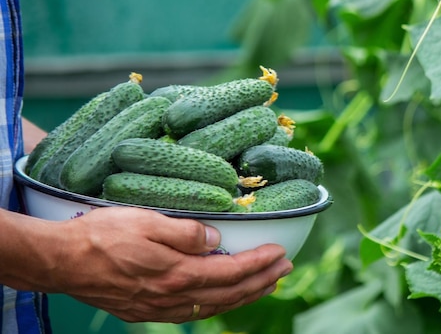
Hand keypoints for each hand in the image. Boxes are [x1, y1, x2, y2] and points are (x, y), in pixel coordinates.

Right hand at [52, 207, 292, 322]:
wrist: (61, 261)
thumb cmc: (101, 236)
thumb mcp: (146, 222)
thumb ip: (185, 232)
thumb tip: (216, 240)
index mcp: (177, 273)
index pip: (232, 272)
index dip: (260, 264)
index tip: (281, 253)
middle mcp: (172, 297)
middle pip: (229, 294)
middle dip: (261, 282)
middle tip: (285, 270)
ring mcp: (159, 308)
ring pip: (214, 307)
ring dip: (244, 296)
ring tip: (265, 284)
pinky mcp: (146, 311)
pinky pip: (192, 312)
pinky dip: (217, 305)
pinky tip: (223, 299)